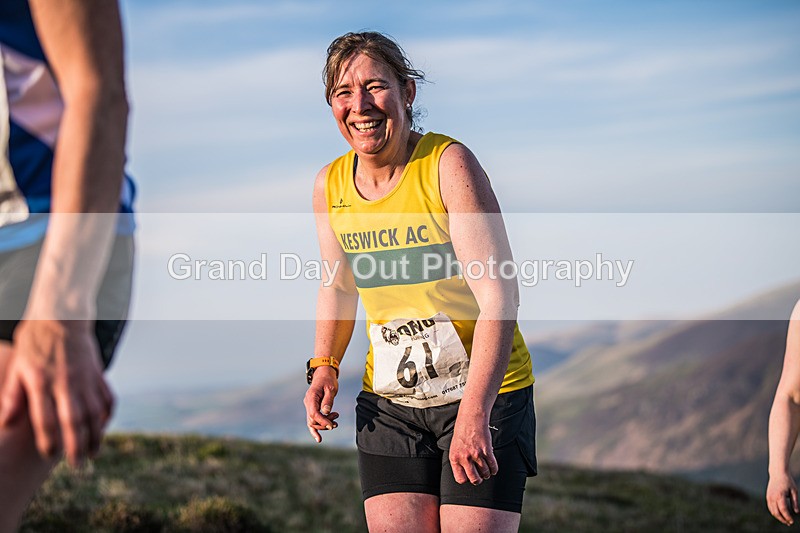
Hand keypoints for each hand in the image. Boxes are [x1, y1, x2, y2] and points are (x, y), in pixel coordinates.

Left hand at [0, 320, 113, 466]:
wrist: (63, 315)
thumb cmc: (34, 340)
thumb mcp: (17, 365)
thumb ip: (13, 396)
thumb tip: (7, 424)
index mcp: (42, 382)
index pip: (46, 419)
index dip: (48, 440)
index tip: (49, 455)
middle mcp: (66, 383)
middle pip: (74, 420)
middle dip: (76, 445)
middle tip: (78, 464)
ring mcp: (85, 378)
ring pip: (95, 412)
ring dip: (96, 434)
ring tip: (94, 452)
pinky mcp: (98, 373)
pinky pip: (107, 396)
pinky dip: (108, 413)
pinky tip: (104, 425)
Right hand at [303, 366, 338, 442]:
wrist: (324, 374)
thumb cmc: (328, 380)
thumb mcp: (331, 388)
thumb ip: (328, 400)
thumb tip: (326, 412)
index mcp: (311, 397)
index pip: (314, 413)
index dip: (323, 421)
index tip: (331, 426)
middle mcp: (308, 403)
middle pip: (313, 420)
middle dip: (324, 423)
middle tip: (336, 420)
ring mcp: (309, 406)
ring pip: (312, 422)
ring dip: (323, 425)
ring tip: (336, 422)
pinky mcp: (312, 408)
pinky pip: (312, 420)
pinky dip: (316, 429)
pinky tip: (318, 438)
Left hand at [449, 412, 498, 484]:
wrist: (471, 418)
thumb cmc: (462, 431)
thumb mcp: (454, 447)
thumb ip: (459, 460)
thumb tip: (465, 472)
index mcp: (455, 458)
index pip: (460, 479)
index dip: (466, 479)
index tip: (469, 477)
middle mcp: (465, 457)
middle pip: (474, 479)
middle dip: (478, 480)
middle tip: (480, 477)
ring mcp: (476, 454)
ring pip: (485, 473)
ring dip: (487, 474)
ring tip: (487, 472)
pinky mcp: (486, 450)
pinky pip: (493, 465)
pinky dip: (494, 469)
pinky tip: (493, 468)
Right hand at [767, 471, 799, 524]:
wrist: (778, 473)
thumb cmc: (788, 481)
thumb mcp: (794, 491)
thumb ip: (795, 502)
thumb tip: (796, 512)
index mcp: (780, 495)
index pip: (783, 510)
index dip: (788, 517)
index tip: (792, 521)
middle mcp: (773, 497)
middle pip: (776, 512)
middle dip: (783, 519)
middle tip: (789, 523)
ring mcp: (769, 497)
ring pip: (772, 510)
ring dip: (778, 517)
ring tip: (785, 520)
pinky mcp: (767, 496)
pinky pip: (770, 507)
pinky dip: (774, 512)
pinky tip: (780, 514)